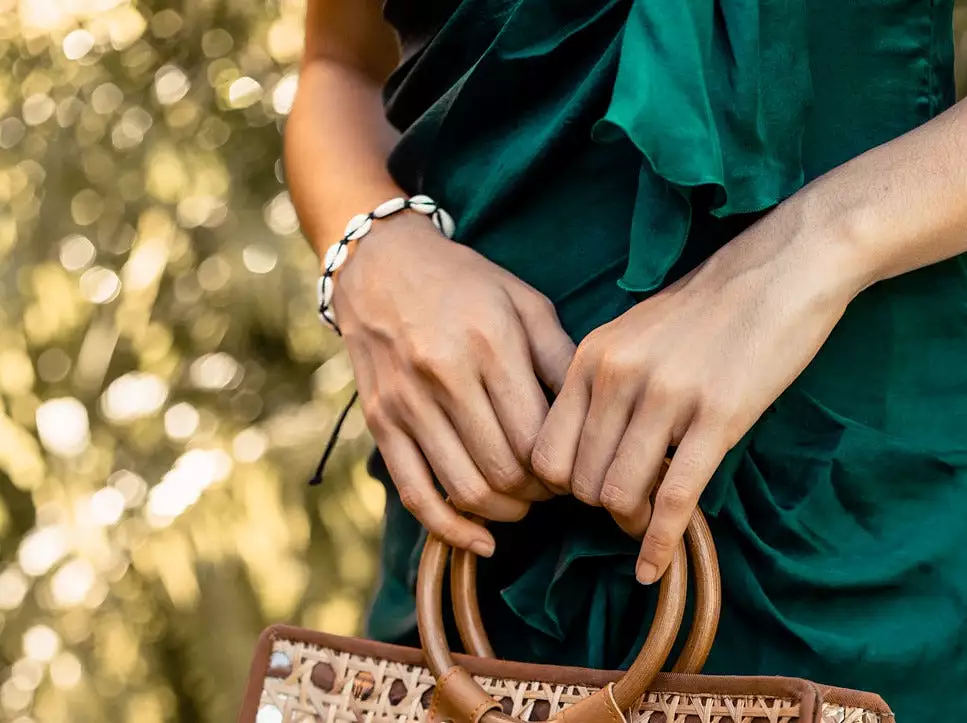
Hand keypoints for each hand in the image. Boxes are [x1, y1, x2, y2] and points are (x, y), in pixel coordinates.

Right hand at [334, 213, 575, 556]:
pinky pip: (414, 493)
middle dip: (539, 494)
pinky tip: (480, 543)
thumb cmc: (465, 282)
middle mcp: (444, 375)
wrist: (381, 264)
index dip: (564, 470)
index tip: (575, 472)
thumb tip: (600, 416)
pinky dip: (450, 529)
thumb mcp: (524, 301)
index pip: (538, 437)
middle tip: (553, 491)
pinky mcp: (381, 421)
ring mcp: (406, 402)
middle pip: (505, 470)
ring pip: (465, 489)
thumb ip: (562, 357)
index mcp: (489, 343)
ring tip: (523, 503)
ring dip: (504, 512)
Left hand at [531, 211, 860, 582]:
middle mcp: (617, 377)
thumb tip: (582, 449)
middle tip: (624, 508)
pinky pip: (675, 498)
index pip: (545, 450)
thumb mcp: (630, 333)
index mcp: (590, 357)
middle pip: (579, 481)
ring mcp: (666, 397)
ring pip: (620, 493)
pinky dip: (660, 543)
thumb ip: (599, 384)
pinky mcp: (717, 417)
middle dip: (597, 507)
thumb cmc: (704, 308)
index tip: (582, 493)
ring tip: (646, 522)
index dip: (558, 487)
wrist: (779, 271)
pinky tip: (652, 567)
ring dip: (630, 522)